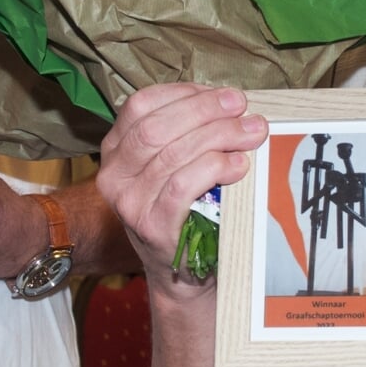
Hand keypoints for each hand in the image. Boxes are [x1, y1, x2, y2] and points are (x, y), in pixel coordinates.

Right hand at [96, 83, 266, 279]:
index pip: (142, 104)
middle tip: (243, 110)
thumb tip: (228, 102)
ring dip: (220, 136)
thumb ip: (186, 133)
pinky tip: (238, 165)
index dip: (185, 94)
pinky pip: (183, 185)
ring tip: (251, 133)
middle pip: (158, 126)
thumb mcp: (171, 165)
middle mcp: (114, 174)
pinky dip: (215, 168)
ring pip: (174, 153)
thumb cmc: (181, 210)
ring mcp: (129, 202)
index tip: (223, 96)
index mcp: (116, 149)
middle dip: (206, 111)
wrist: (179, 272)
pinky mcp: (152, 225)